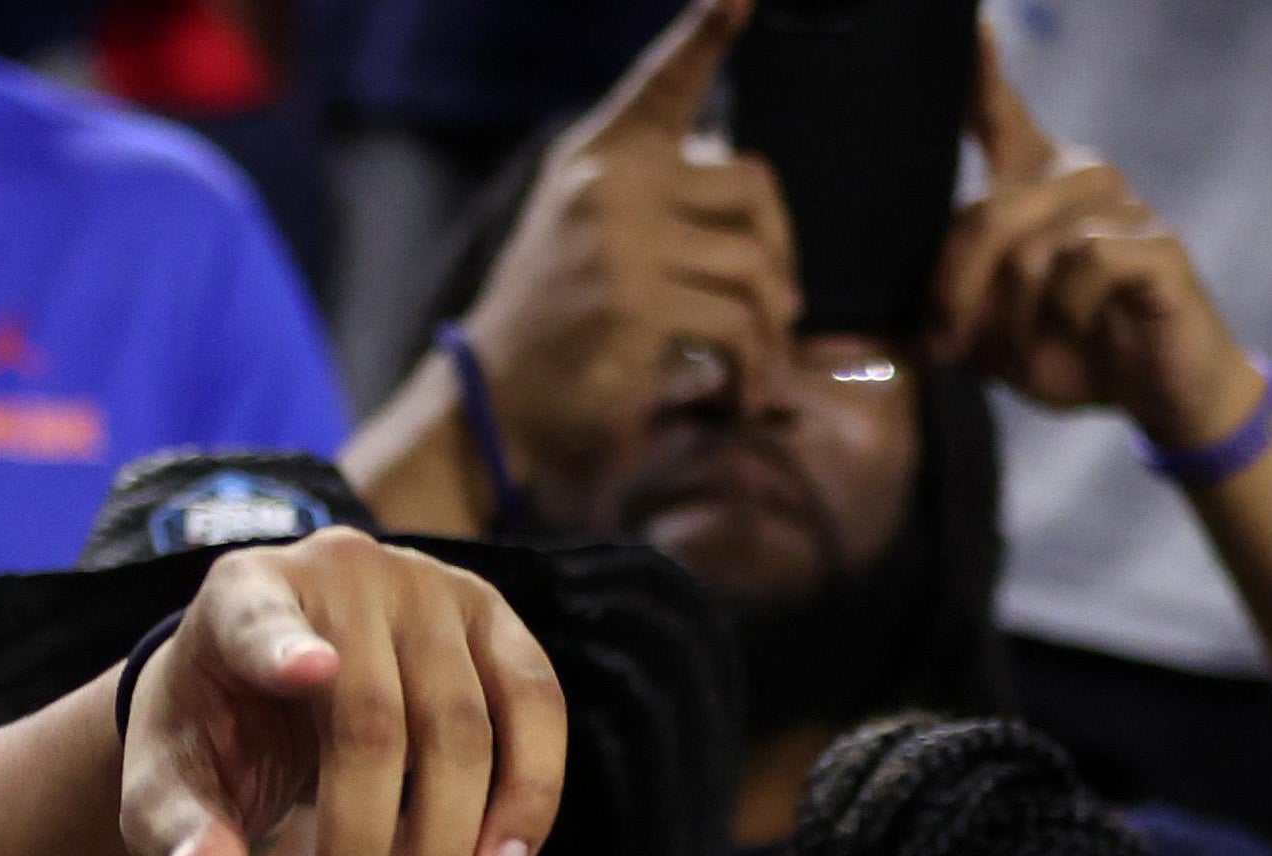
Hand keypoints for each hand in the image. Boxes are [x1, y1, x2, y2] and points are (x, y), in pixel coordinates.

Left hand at [121, 533, 567, 855]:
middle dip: (363, 849)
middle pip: (372, 722)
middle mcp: (341, 570)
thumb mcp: (169, 792)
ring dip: (443, 846)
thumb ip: (177, 844)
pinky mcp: (493, 619)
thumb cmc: (214, 739)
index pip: (254, 622)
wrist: (273, 686)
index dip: (282, 649)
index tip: (311, 672)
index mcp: (239, 594)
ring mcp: (429, 586)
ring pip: (462, 726)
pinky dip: (527, 796)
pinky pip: (535, 708)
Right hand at [448, 0, 799, 509]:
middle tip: (778, 308)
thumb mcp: (586, 230)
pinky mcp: (634, 303)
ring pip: (753, 261)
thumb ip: (650, 192)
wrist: (490, 403)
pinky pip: (736, 321)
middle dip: (781, 251)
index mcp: (598, 156)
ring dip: (770, 327)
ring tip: (759, 366)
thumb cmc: (552, 322)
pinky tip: (744, 389)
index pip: (665, 82)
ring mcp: (620, 241)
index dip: (705, 33)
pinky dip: (753, 364)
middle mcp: (607, 184)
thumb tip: (756, 206)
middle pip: (753, 183)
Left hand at [935, 36, 1266, 454]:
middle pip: (985, 215)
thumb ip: (946, 298)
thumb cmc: (1068, 349)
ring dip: (1015, 322)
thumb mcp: (988, 328)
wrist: (1154, 390)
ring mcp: (1124, 207)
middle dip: (956, 296)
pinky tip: (1083, 329)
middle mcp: (1080, 177)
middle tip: (952, 347)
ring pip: (1031, 252)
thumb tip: (908, 300)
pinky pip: (1085, 268)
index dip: (977, 74)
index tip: (969, 26)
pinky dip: (1068, 315)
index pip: (997, 115)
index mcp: (1034, 184)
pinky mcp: (1157, 246)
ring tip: (1027, 355)